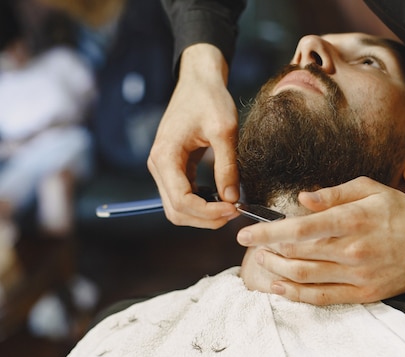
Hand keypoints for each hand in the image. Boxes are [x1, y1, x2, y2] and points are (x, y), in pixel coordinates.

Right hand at [148, 44, 239, 227]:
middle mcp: (157, 165)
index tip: (234, 209)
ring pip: (178, 208)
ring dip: (203, 214)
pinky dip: (201, 204)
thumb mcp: (225, 131)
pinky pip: (183, 196)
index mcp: (165, 156)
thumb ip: (228, 167)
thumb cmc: (210, 99)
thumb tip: (232, 199)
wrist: (199, 80)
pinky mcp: (173, 167)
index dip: (208, 212)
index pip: (182, 201)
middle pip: (176, 211)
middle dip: (206, 218)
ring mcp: (163, 168)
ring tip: (230, 206)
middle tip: (235, 211)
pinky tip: (221, 198)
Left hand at [236, 177, 404, 304]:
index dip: (267, 232)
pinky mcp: (365, 294)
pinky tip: (279, 288)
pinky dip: (295, 295)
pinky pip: (322, 298)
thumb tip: (302, 199)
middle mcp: (353, 250)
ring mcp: (358, 276)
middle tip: (254, 245)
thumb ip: (333, 194)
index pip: (299, 228)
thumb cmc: (401, 211)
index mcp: (352, 220)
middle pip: (296, 255)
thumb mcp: (370, 189)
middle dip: (267, 251)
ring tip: (263, 262)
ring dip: (276, 272)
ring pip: (304, 278)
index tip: (245, 233)